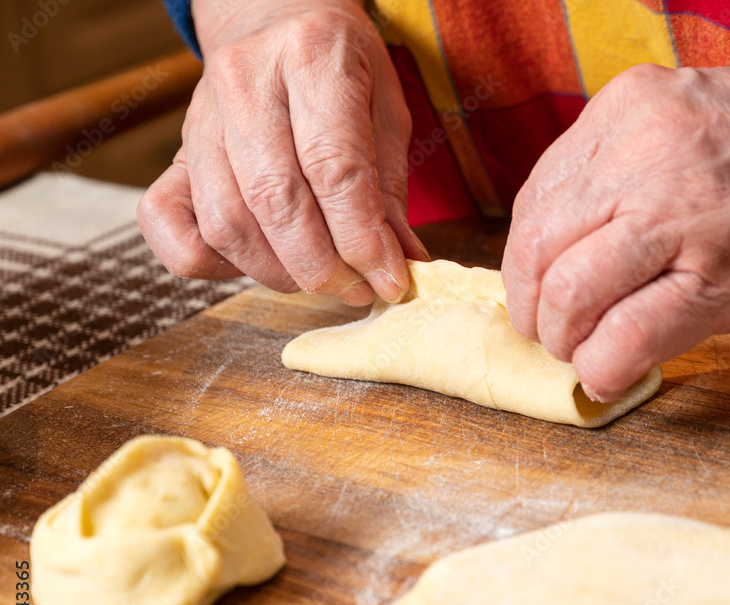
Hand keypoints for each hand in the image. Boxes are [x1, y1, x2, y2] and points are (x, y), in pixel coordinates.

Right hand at [138, 0, 426, 303]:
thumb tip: (400, 267)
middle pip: (275, 200)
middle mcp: (245, 82)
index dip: (362, 239)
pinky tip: (259, 263)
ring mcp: (198, 117)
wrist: (275, 23)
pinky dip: (211, 263)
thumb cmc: (343, 73)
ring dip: (278, 272)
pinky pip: (166, 224)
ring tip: (321, 279)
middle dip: (322, 267)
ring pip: (226, 222)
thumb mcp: (387, 114)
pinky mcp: (173, 151)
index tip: (390, 280)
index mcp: (312, 56)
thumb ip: (390, 193)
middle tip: (357, 290)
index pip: (333, 167)